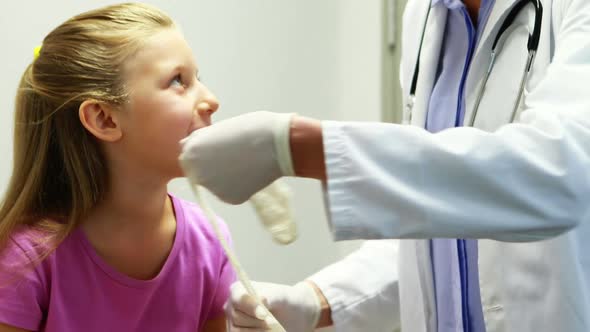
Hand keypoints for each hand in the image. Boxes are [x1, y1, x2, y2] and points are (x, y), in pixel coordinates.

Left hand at [179, 111, 294, 203]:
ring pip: (214, 182)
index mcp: (191, 152)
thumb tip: (193, 150)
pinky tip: (248, 172)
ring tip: (243, 161)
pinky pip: (227, 191)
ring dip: (223, 175)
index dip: (204, 149)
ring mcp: (213, 189)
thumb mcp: (218, 129)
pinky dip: (236, 184)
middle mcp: (198, 173)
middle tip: (233, 154)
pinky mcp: (229, 199)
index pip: (189, 153)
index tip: (220, 145)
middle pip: (199, 170)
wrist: (278, 145)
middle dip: (210, 165)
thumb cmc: (251, 129)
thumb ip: (202, 142)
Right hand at [226, 281, 320, 331]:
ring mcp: (232, 322)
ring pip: (239, 331)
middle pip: (237, 317)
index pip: (239, 298)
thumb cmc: (281, 300)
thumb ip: (270, 295)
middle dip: (257, 322)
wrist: (287, 314)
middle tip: (274, 324)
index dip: (251, 307)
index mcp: (238, 290)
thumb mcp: (280, 294)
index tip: (264, 315)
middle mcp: (231, 306)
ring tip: (274, 329)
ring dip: (258, 331)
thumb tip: (261, 299)